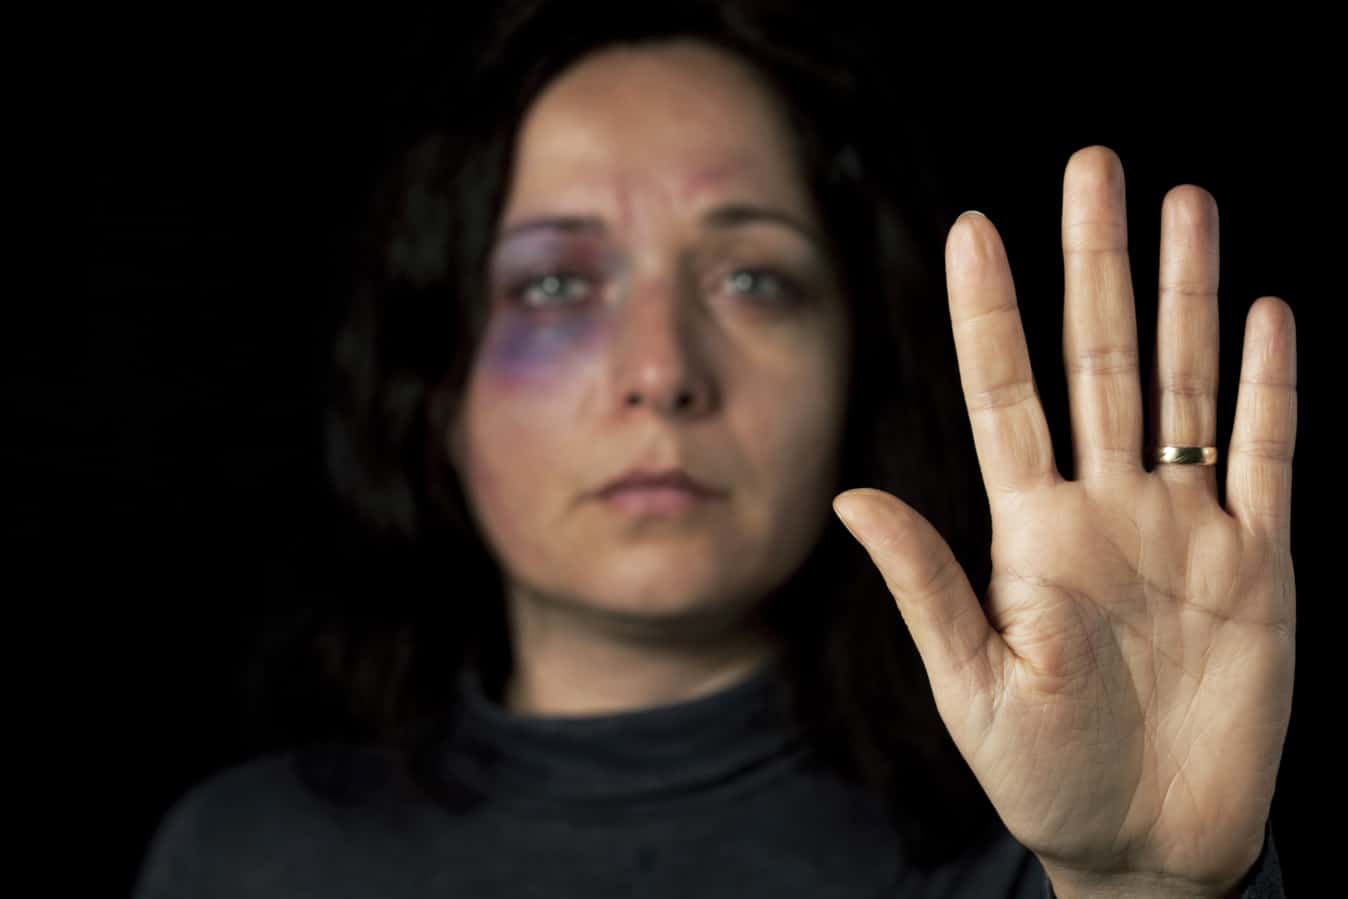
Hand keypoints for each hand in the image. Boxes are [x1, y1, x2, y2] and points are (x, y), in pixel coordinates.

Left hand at [832, 146, 1294, 896]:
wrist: (1146, 841)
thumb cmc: (1045, 773)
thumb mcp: (971, 682)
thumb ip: (924, 582)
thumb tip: (850, 495)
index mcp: (1032, 532)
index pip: (1006, 396)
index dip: (992, 315)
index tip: (974, 230)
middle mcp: (1107, 508)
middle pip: (1099, 361)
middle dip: (1096, 264)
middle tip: (1092, 167)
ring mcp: (1186, 528)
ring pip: (1183, 387)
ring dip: (1187, 296)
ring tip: (1184, 202)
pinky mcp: (1260, 567)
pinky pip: (1267, 459)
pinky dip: (1269, 390)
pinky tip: (1265, 315)